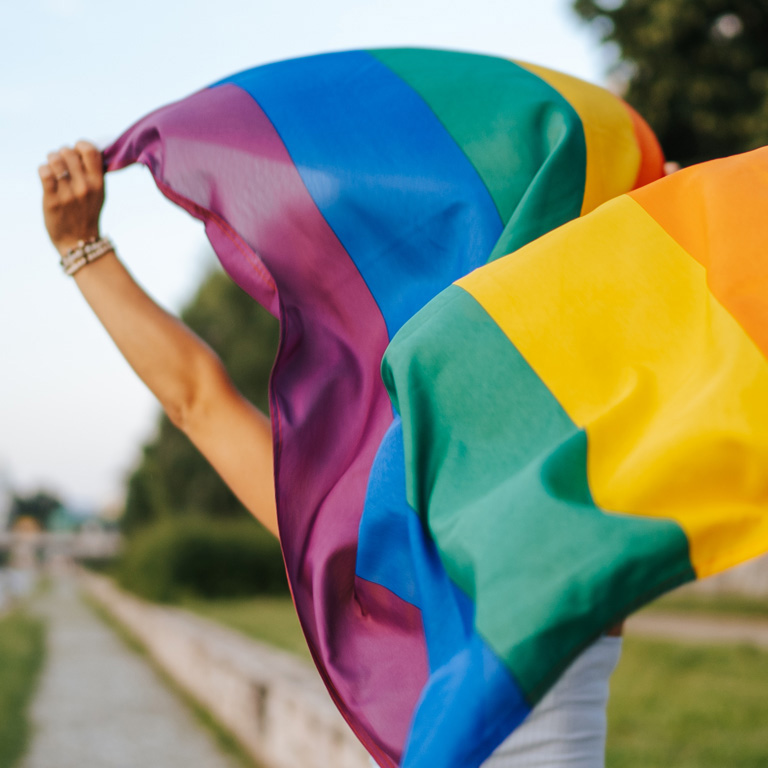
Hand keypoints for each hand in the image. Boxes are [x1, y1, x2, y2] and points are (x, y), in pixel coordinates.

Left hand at [39, 141, 104, 255]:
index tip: (78, 154)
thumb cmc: (87, 213)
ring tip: (53, 169)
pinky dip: (43, 170)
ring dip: (51, 160)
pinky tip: (47, 178)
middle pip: (68, 151)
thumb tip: (82, 149)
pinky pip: (43, 171)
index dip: (80, 146)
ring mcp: (68, 193)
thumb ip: (93, 172)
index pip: (90, 150)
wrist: (78, 241)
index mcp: (98, 183)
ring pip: (54, 159)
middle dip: (62, 153)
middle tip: (62, 163)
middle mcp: (85, 186)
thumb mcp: (99, 193)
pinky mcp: (52, 199)